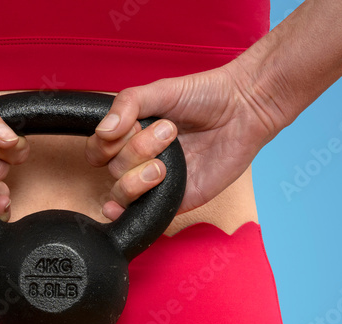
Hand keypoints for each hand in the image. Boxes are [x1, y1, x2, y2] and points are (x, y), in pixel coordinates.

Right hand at [85, 63, 284, 219]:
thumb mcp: (159, 90)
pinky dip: (130, 212)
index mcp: (132, 135)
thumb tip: (103, 131)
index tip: (129, 126)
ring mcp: (157, 182)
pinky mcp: (176, 200)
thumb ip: (126, 104)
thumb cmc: (205, 95)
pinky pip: (146, 214)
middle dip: (136, 150)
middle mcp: (141, 160)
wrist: (244, 108)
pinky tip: (121, 207)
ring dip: (138, 178)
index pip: (98, 151)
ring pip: (122, 194)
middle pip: (113, 170)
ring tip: (164, 164)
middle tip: (169, 131)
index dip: (105, 144)